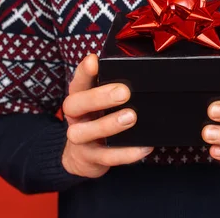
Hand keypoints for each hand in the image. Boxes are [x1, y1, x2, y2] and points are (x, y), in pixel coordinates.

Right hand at [61, 54, 153, 177]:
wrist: (83, 157)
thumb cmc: (98, 120)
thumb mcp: (101, 103)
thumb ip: (113, 88)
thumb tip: (139, 73)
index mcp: (79, 98)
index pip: (78, 81)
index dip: (84, 71)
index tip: (94, 60)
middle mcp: (75, 117)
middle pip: (75, 104)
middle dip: (99, 97)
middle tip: (123, 92)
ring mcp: (80, 139)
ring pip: (85, 132)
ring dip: (108, 124)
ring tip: (131, 117)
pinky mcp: (90, 158)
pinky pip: (106, 157)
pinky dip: (126, 153)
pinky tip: (144, 147)